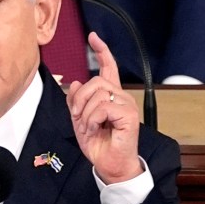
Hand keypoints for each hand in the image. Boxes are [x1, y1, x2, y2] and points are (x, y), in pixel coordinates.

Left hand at [65, 34, 142, 184]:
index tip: (93, 37)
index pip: (108, 67)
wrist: (110, 166)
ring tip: (89, 128)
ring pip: (97, 94)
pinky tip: (96, 129)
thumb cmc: (99, 146)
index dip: (102, 50)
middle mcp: (120, 96)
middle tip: (78, 118)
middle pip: (95, 81)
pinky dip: (92, 120)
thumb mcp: (80, 122)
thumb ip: (76, 102)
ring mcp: (126, 104)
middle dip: (79, 100)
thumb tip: (75, 83)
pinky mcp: (128, 114)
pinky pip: (102, 107)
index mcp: (110, 96)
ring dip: (86, 114)